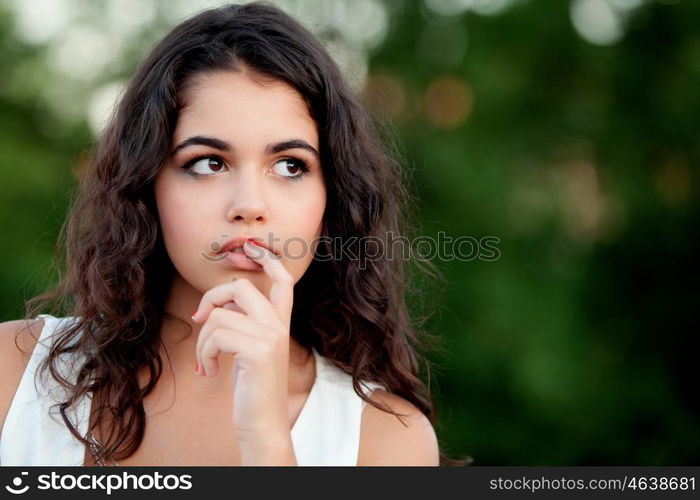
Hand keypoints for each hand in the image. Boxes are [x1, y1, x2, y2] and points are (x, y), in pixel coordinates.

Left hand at [191, 239, 295, 460]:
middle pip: (240, 287)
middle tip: (199, 318)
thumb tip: (219, 306)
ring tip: (206, 361)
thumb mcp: (249, 351)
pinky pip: (216, 335)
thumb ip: (243, 324)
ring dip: (202, 340)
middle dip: (211, 298)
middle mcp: (279, 326)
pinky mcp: (258, 350)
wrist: (262, 424)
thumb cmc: (252, 389)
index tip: (252, 247)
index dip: (268, 259)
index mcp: (280, 324)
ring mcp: (270, 337)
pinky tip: (210, 371)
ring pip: (221, 315)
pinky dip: (204, 353)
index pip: (283, 281)